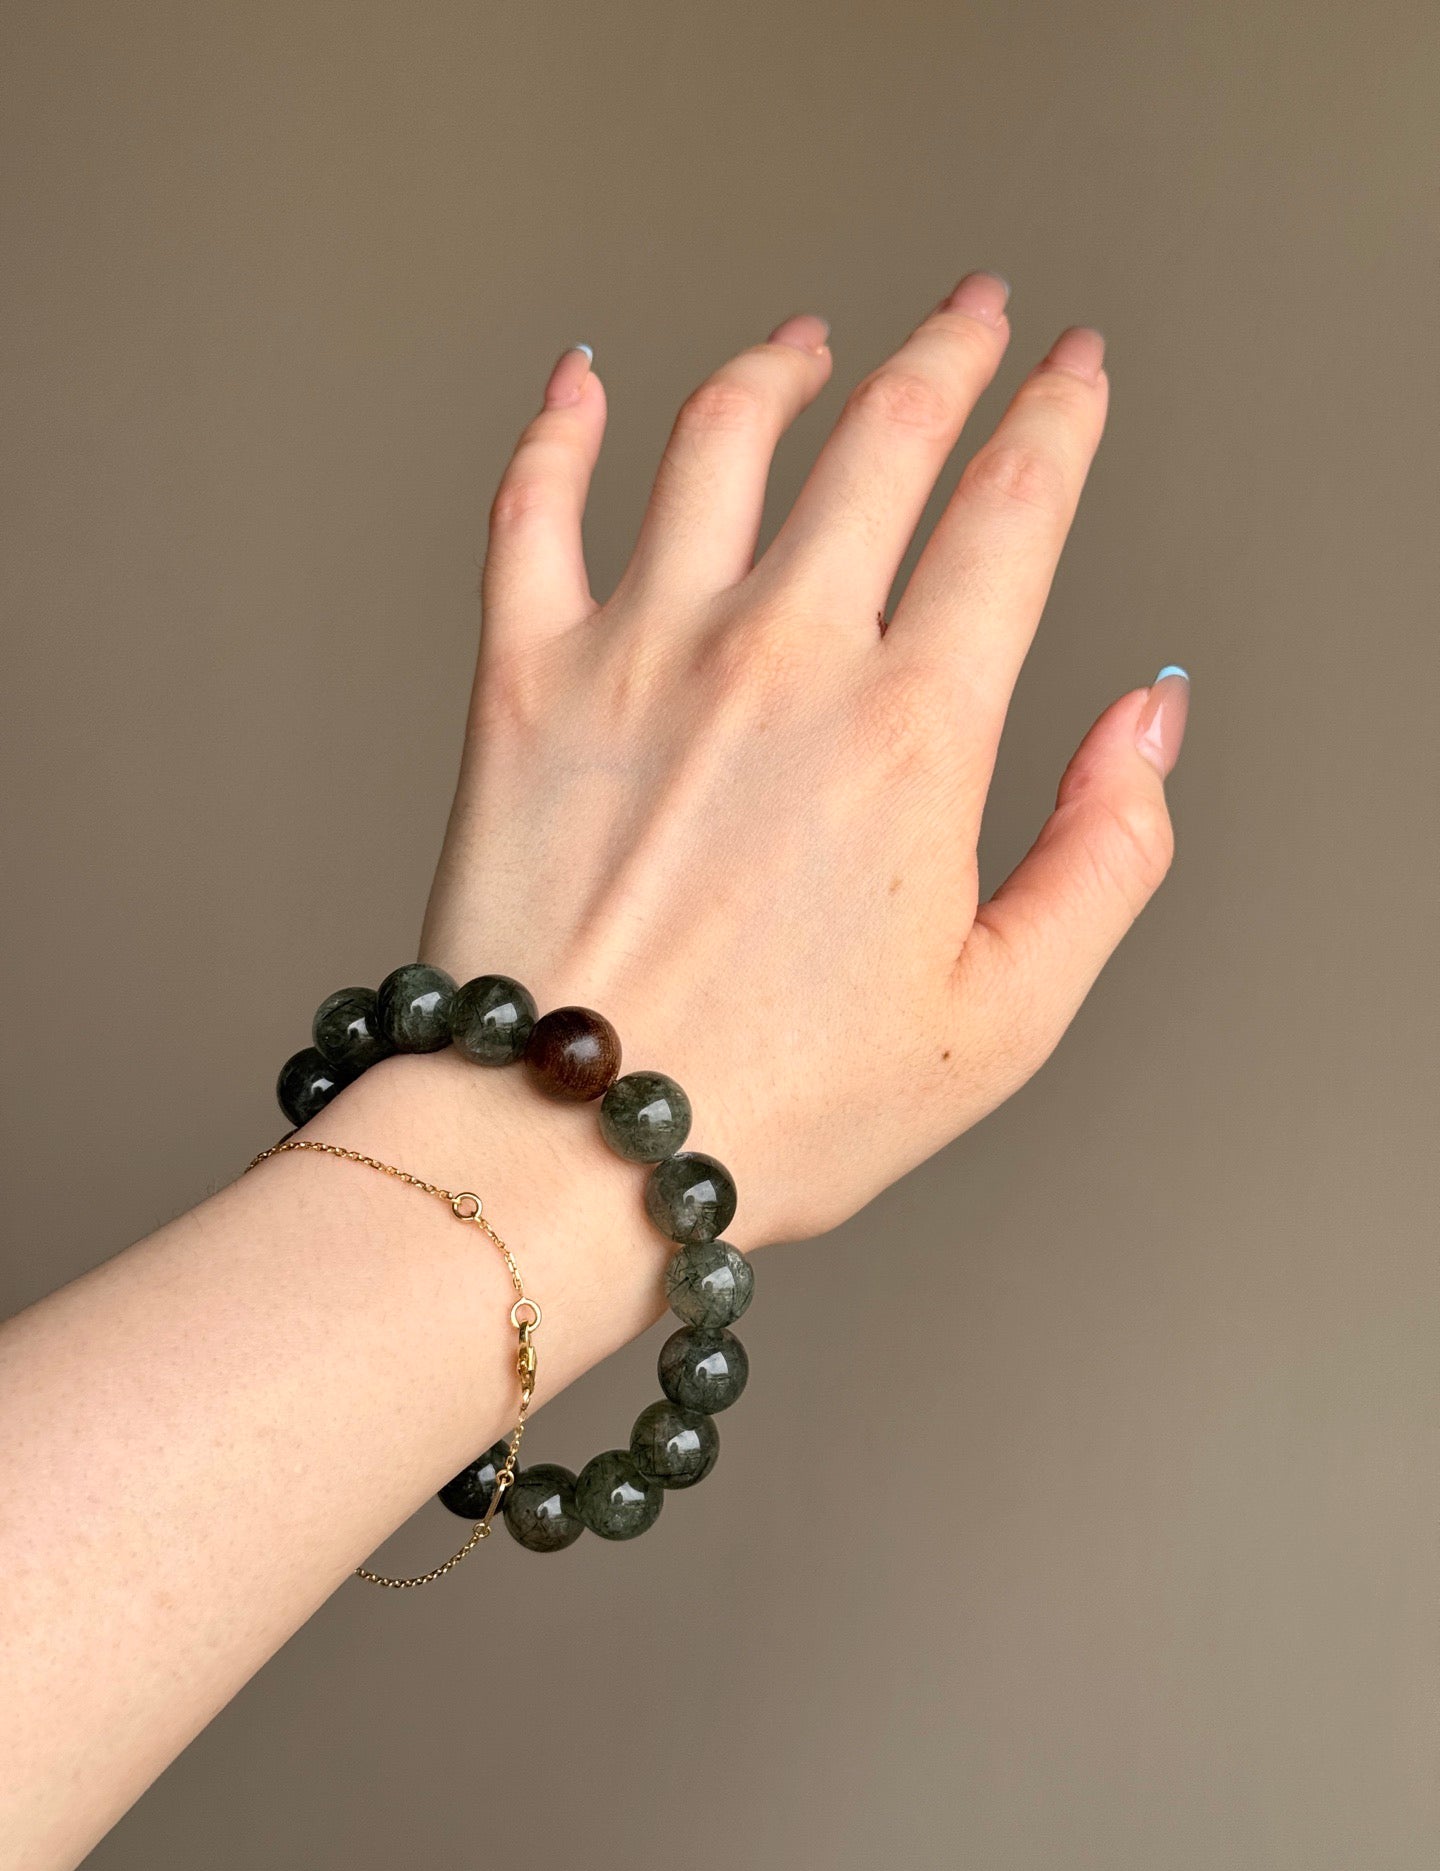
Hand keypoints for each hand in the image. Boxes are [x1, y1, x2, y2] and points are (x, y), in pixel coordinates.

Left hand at [420, 275, 1188, 1247]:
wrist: (573, 1143)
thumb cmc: (783, 1105)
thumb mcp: (1005, 1017)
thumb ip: (1106, 855)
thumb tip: (1150, 718)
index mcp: (910, 732)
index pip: (1011, 515)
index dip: (1059, 419)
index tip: (1075, 369)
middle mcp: (779, 657)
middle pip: (884, 442)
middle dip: (947, 355)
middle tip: (974, 313)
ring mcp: (640, 653)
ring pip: (721, 441)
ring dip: (783, 367)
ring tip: (810, 340)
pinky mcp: (521, 680)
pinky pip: (533, 508)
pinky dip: (558, 427)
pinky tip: (580, 381)